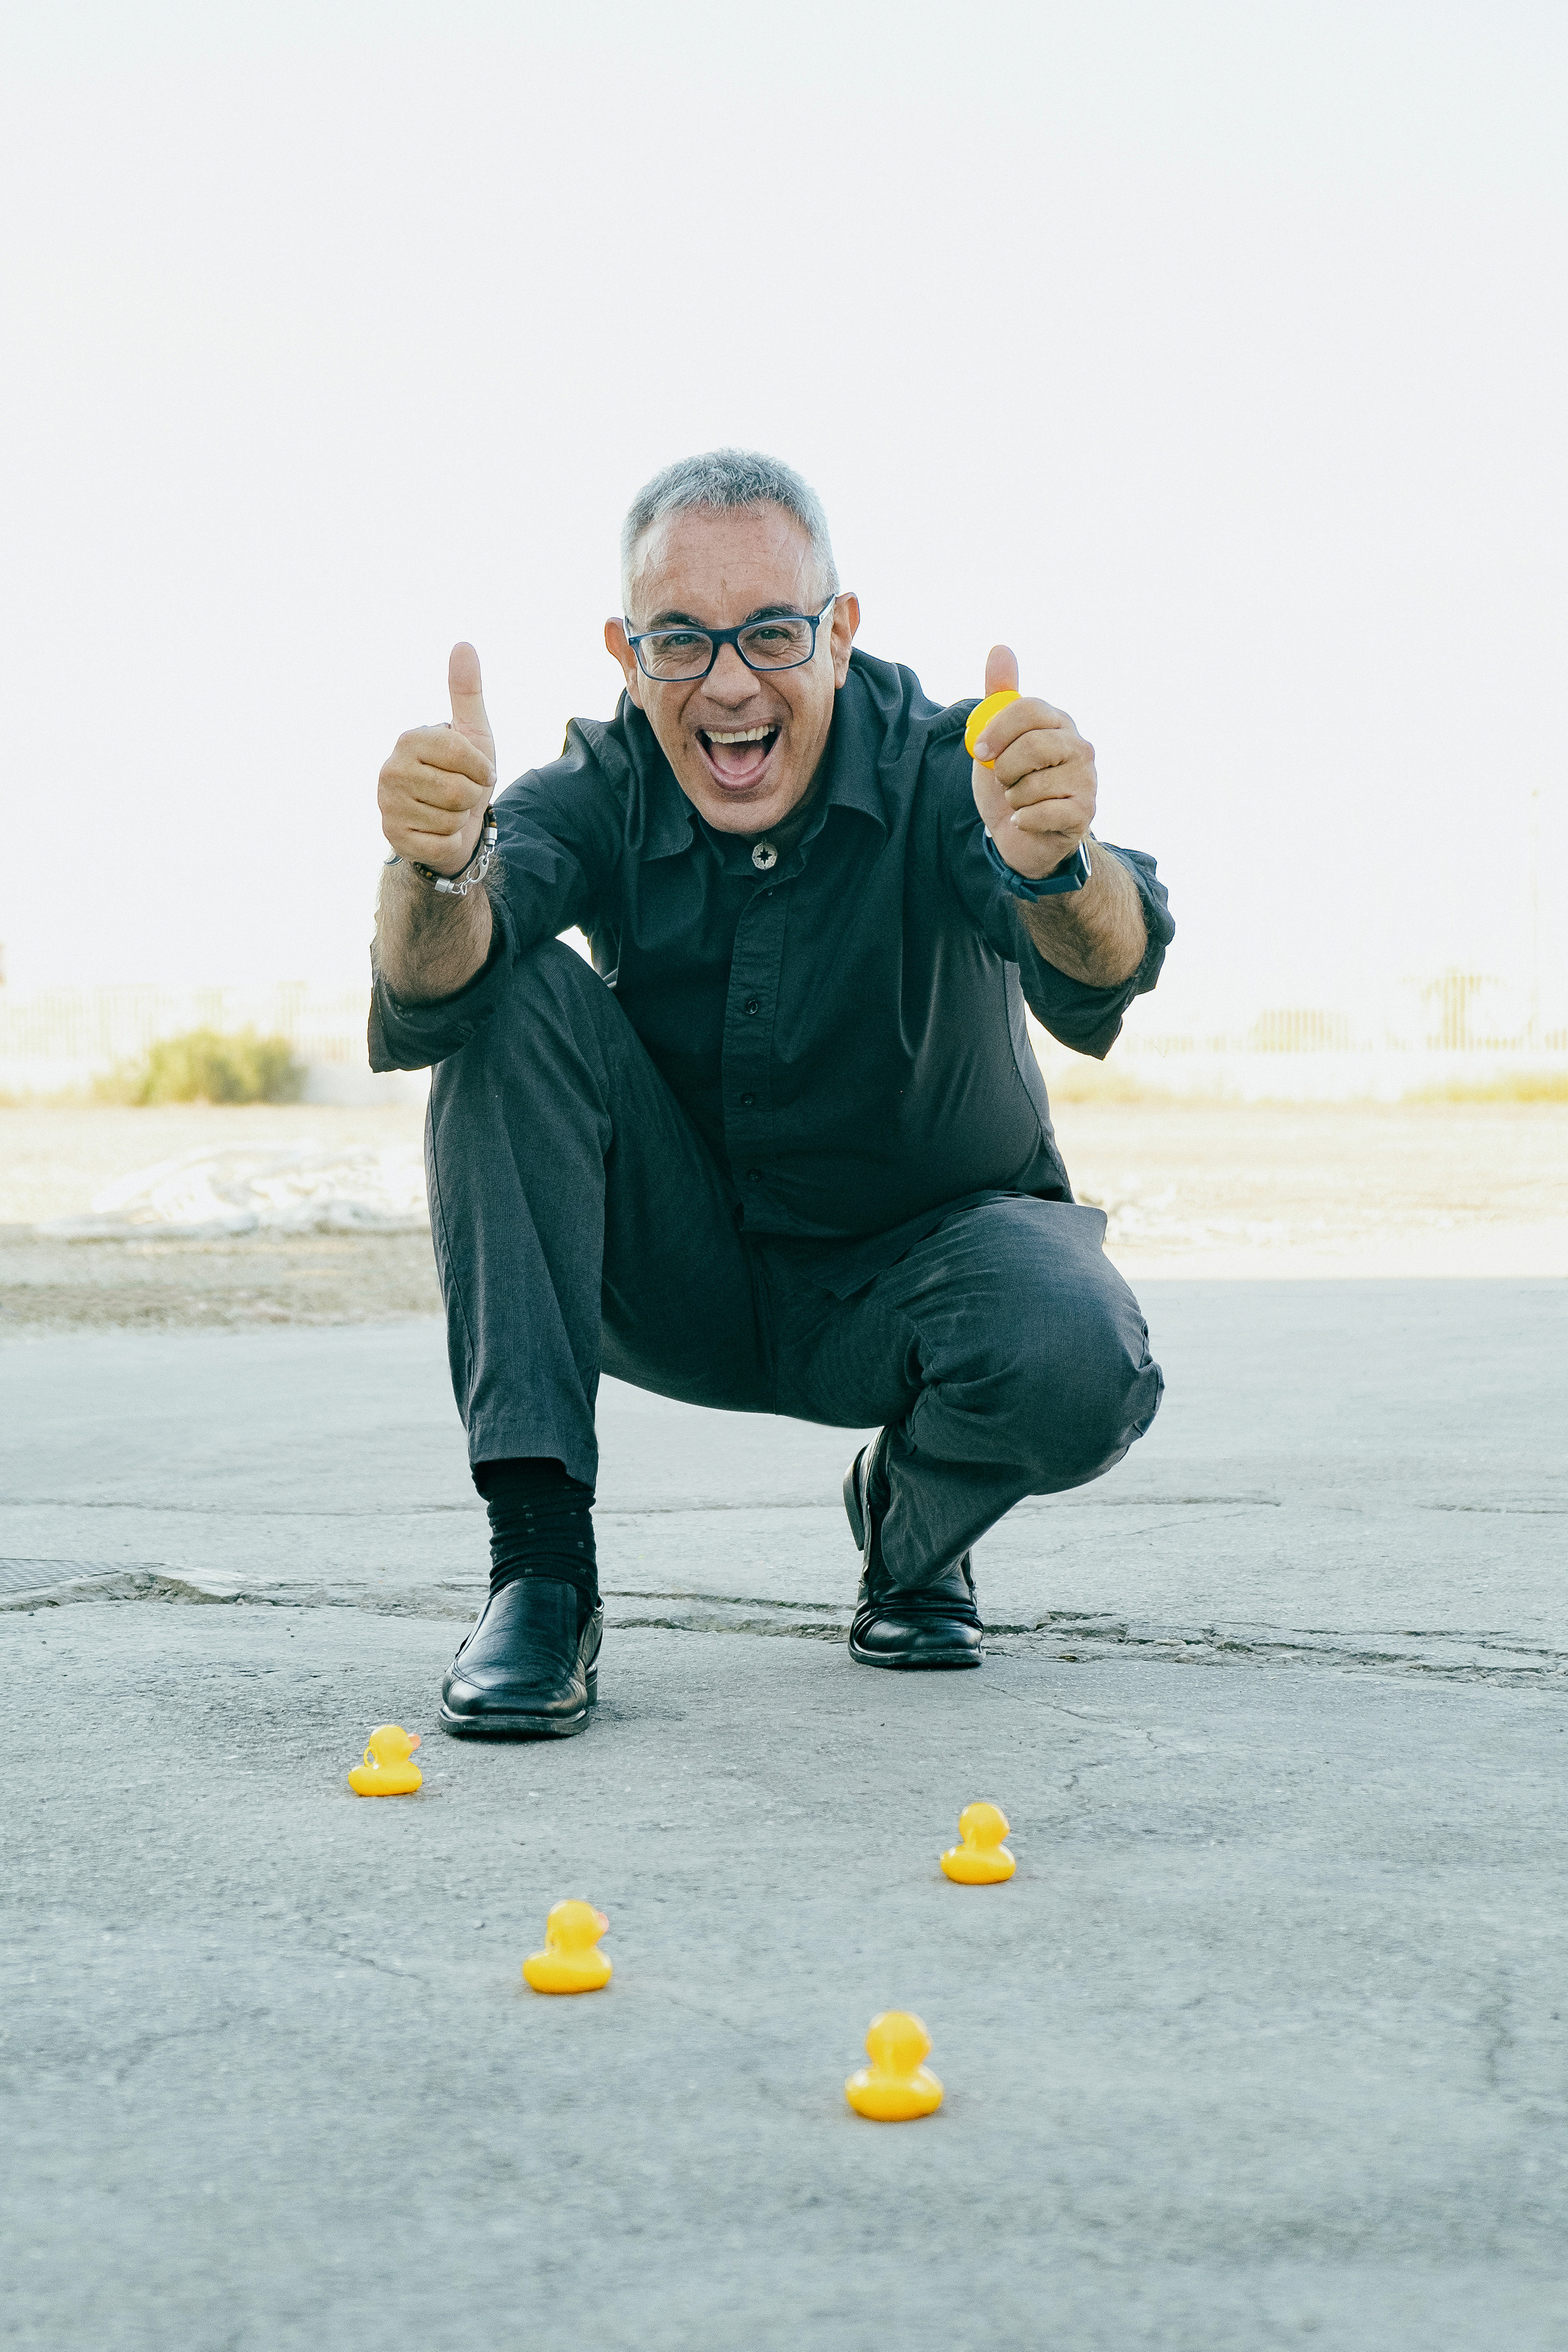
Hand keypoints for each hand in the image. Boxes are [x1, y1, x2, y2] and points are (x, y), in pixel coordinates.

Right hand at [378, 642, 496, 874]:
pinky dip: (449, 841)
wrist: (452, 824)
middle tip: (461, 794)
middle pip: (458, 790)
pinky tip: (438, 831)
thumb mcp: (473, 733)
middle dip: (472, 797)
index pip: (463, 755)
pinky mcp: (393, 836)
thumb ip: (467, 692)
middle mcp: (390, 769)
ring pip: (450, 819)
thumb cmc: (464, 775)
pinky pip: (441, 844)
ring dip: (460, 819)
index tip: (478, 771)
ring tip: (448, 811)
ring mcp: (387, 804)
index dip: (482, 769)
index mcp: (410, 739)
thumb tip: (463, 644)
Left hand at [969, 645, 1096, 881]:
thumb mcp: (998, 738)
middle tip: (1002, 781)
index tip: (980, 751)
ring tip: (1019, 800)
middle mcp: (1080, 747)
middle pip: (1034, 746)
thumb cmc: (1011, 782)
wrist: (1020, 836)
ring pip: (1035, 784)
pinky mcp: (1085, 813)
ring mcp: (1087, 780)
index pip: (1029, 710)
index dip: (998, 730)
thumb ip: (999, 697)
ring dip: (1013, 798)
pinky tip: (1025, 820)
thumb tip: (1000, 647)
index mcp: (1058, 723)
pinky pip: (1044, 813)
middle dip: (1005, 769)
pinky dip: (1024, 819)